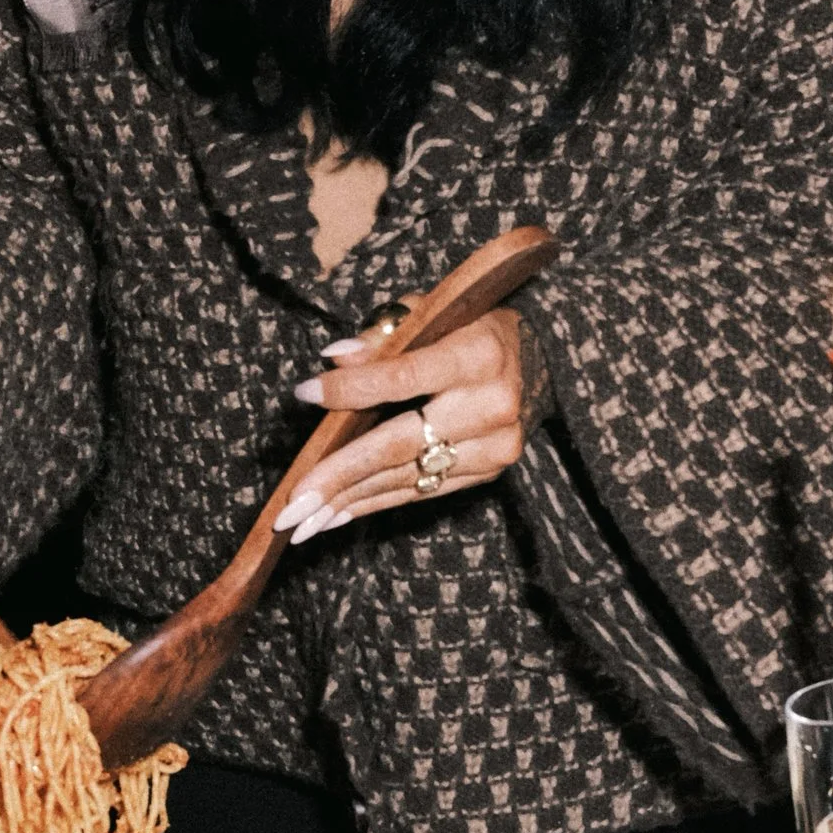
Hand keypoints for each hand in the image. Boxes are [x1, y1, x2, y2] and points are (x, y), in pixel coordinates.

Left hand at [274, 304, 534, 538]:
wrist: (538, 358)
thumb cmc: (468, 327)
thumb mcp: (432, 313)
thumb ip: (384, 334)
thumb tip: (335, 358)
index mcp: (477, 353)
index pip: (402, 377)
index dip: (351, 388)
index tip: (304, 393)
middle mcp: (491, 404)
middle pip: (401, 443)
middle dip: (340, 474)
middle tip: (293, 501)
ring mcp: (494, 446)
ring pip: (408, 476)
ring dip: (350, 500)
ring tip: (303, 520)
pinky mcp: (489, 472)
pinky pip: (423, 491)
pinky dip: (375, 502)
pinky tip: (336, 515)